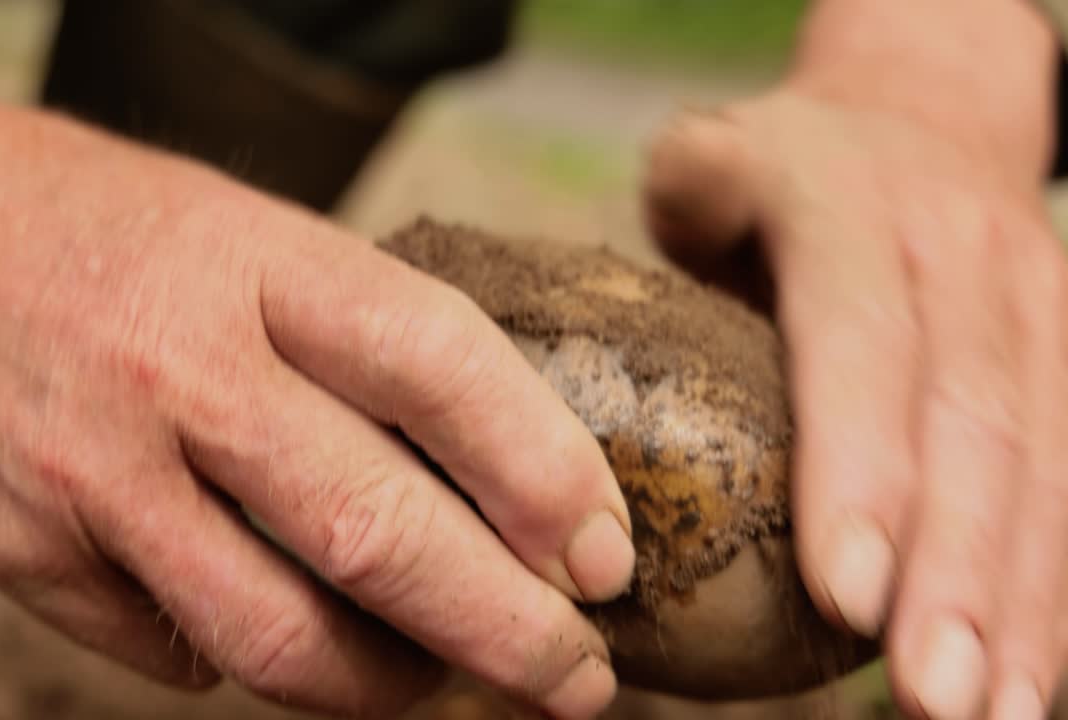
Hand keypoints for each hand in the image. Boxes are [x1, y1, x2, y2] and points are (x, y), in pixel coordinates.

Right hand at [0, 28, 635, 719]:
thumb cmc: (85, 225)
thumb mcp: (232, 229)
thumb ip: (346, 337)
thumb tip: (489, 474)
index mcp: (245, 260)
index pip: (437, 363)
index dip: (542, 469)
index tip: (605, 554)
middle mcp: (171, 368)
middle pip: (375, 529)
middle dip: (504, 629)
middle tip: (576, 682)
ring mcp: (90, 472)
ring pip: (278, 635)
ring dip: (389, 685)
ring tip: (441, 682)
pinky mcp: (25, 555)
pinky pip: (178, 653)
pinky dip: (255, 662)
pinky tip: (282, 631)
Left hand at [643, 65, 1066, 719]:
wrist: (913, 119)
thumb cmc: (770, 178)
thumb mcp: (702, 168)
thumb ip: (651, 260)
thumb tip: (573, 386)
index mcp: (845, 200)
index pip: (861, 338)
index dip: (861, 466)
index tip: (848, 597)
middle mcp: (955, 247)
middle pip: (971, 415)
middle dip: (955, 569)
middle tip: (926, 694)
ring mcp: (1032, 294)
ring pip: (1044, 456)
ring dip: (1022, 599)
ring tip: (986, 715)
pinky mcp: (1065, 345)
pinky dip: (1054, 580)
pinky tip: (1027, 674)